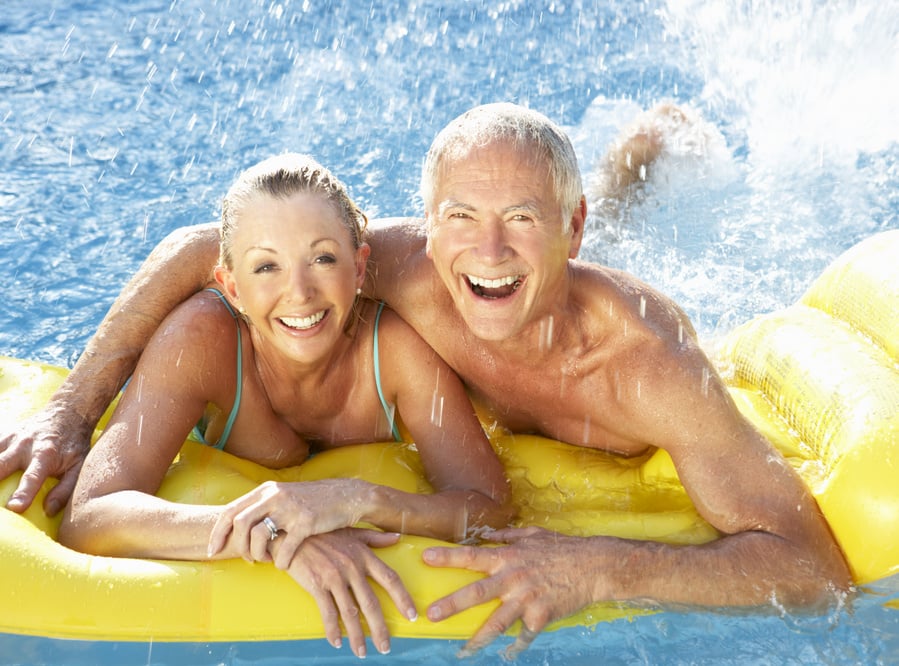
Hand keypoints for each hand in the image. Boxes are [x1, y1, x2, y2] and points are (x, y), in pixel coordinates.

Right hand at [0, 409, 91, 515]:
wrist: (67, 412)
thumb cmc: (74, 444)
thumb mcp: (79, 465)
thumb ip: (65, 488)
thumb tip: (48, 511)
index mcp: (45, 455)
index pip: (32, 477)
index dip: (23, 493)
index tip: (13, 508)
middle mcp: (24, 446)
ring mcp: (10, 440)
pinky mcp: (2, 437)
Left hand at [207, 479, 367, 567]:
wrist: (346, 497)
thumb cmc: (311, 501)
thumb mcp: (283, 496)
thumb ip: (261, 506)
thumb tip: (235, 525)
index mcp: (266, 490)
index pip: (230, 511)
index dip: (217, 533)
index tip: (213, 550)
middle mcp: (275, 496)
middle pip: (239, 524)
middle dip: (236, 547)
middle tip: (245, 560)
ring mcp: (290, 509)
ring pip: (259, 537)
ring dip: (257, 555)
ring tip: (265, 561)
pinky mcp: (307, 522)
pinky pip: (285, 549)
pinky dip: (281, 562)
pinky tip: (284, 565)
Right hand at [275, 528, 417, 657]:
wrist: (292, 532)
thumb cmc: (322, 532)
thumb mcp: (351, 531)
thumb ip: (375, 538)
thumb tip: (397, 538)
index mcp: (364, 555)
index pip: (390, 579)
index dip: (403, 598)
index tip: (411, 615)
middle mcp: (352, 567)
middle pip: (371, 603)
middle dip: (380, 628)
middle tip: (386, 647)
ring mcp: (335, 577)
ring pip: (350, 613)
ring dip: (357, 636)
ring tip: (362, 652)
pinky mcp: (317, 585)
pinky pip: (328, 613)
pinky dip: (333, 630)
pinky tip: (337, 642)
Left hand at [423, 527, 596, 657]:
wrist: (593, 566)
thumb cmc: (562, 548)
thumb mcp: (533, 535)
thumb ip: (508, 537)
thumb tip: (489, 535)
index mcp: (508, 557)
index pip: (471, 556)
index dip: (447, 557)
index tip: (425, 558)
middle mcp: (513, 578)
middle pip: (476, 593)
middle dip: (451, 604)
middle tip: (431, 614)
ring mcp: (527, 599)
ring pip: (497, 623)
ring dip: (478, 638)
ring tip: (462, 651)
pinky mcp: (541, 616)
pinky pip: (524, 636)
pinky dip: (515, 648)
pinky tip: (507, 655)